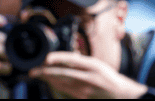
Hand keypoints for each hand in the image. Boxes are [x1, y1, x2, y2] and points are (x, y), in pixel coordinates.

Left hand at [30, 51, 148, 98]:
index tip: (46, 58)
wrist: (121, 94)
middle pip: (63, 74)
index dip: (57, 58)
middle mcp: (89, 77)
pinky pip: (65, 90)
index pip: (72, 60)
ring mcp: (86, 89)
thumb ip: (78, 61)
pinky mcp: (82, 97)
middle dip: (46, 71)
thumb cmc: (107, 76)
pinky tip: (49, 82)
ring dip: (48, 78)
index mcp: (92, 66)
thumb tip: (62, 57)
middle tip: (33, 70)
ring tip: (37, 74)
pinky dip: (55, 85)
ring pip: (62, 83)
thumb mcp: (95, 64)